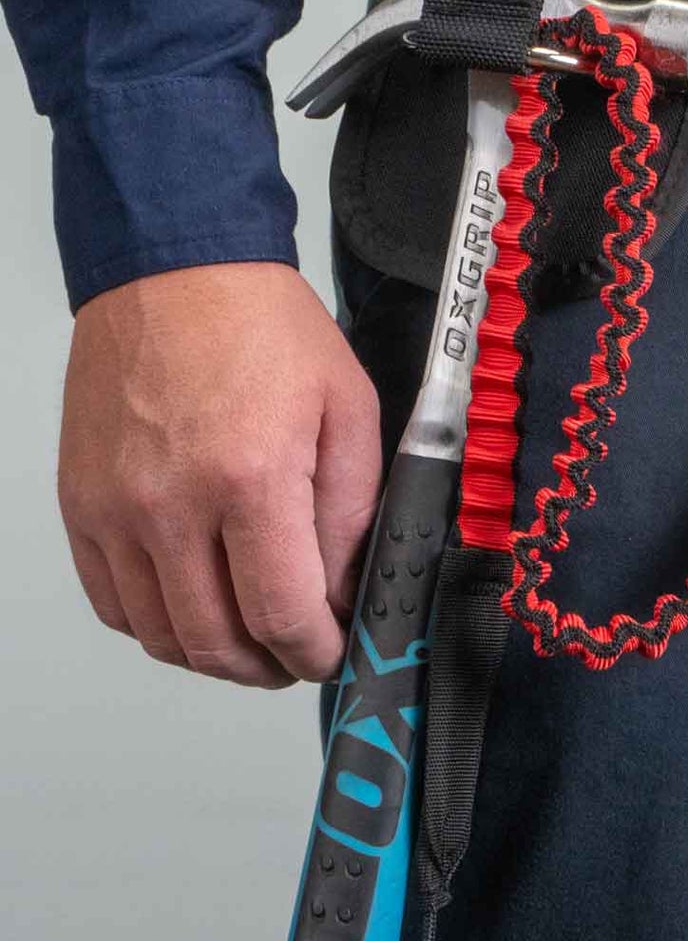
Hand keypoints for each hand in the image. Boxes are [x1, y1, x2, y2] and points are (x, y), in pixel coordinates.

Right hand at [58, 262, 381, 687]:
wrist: (175, 273)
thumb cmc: (263, 326)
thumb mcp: (348, 404)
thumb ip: (353, 504)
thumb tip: (347, 583)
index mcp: (252, 477)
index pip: (281, 612)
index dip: (314, 652)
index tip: (332, 653)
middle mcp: (173, 505)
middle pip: (215, 641)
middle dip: (267, 667)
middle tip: (298, 658)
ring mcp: (116, 511)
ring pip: (160, 635)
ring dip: (211, 657)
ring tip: (252, 643)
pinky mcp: (80, 507)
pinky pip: (113, 603)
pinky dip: (156, 625)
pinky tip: (194, 608)